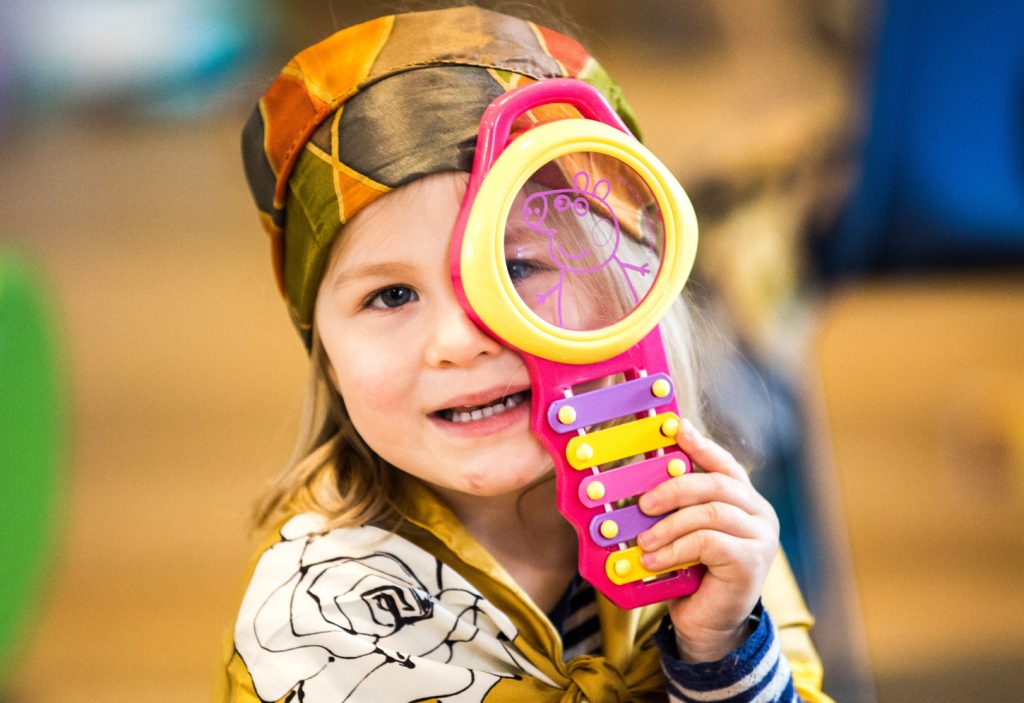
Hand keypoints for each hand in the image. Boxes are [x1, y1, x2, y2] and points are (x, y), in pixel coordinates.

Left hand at [636, 418, 779, 662]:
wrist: (709, 626)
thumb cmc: (694, 575)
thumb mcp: (686, 534)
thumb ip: (680, 507)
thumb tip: (647, 480)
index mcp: (746, 501)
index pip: (725, 465)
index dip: (701, 445)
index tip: (675, 428)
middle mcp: (761, 514)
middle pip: (716, 484)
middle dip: (675, 488)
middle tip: (644, 504)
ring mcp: (761, 537)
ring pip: (710, 512)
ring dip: (670, 525)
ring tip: (646, 542)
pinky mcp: (751, 561)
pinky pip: (708, 541)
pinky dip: (676, 548)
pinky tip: (656, 560)